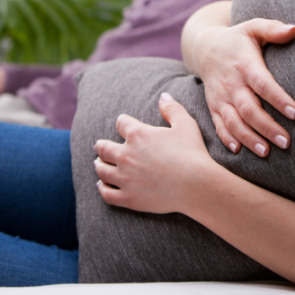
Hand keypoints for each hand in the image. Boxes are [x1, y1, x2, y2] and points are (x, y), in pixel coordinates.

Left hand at [94, 93, 212, 214]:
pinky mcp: (128, 198)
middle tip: (99, 146)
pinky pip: (106, 193)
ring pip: (102, 170)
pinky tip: (101, 185)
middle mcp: (126, 155)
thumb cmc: (192, 153)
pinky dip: (101, 188)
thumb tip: (163, 96)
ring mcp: (125, 178)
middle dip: (101, 146)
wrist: (196, 185)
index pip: (121, 123)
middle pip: (104, 148)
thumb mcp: (186, 124)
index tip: (123, 124)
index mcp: (138, 134)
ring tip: (97, 163)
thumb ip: (172, 109)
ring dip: (98, 165)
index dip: (123, 122)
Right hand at [191, 18, 294, 156]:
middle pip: (249, 109)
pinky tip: (239, 151)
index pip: (262, 84)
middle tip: (287, 142)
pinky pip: (218, 126)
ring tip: (267, 152)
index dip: (278, 98)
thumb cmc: (238, 39)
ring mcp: (220, 97)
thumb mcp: (253, 27)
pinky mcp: (213, 107)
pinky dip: (227, 139)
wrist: (205, 48)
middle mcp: (231, 83)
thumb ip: (273, 28)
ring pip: (233, 122)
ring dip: (249, 139)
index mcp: (244, 64)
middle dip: (267, 127)